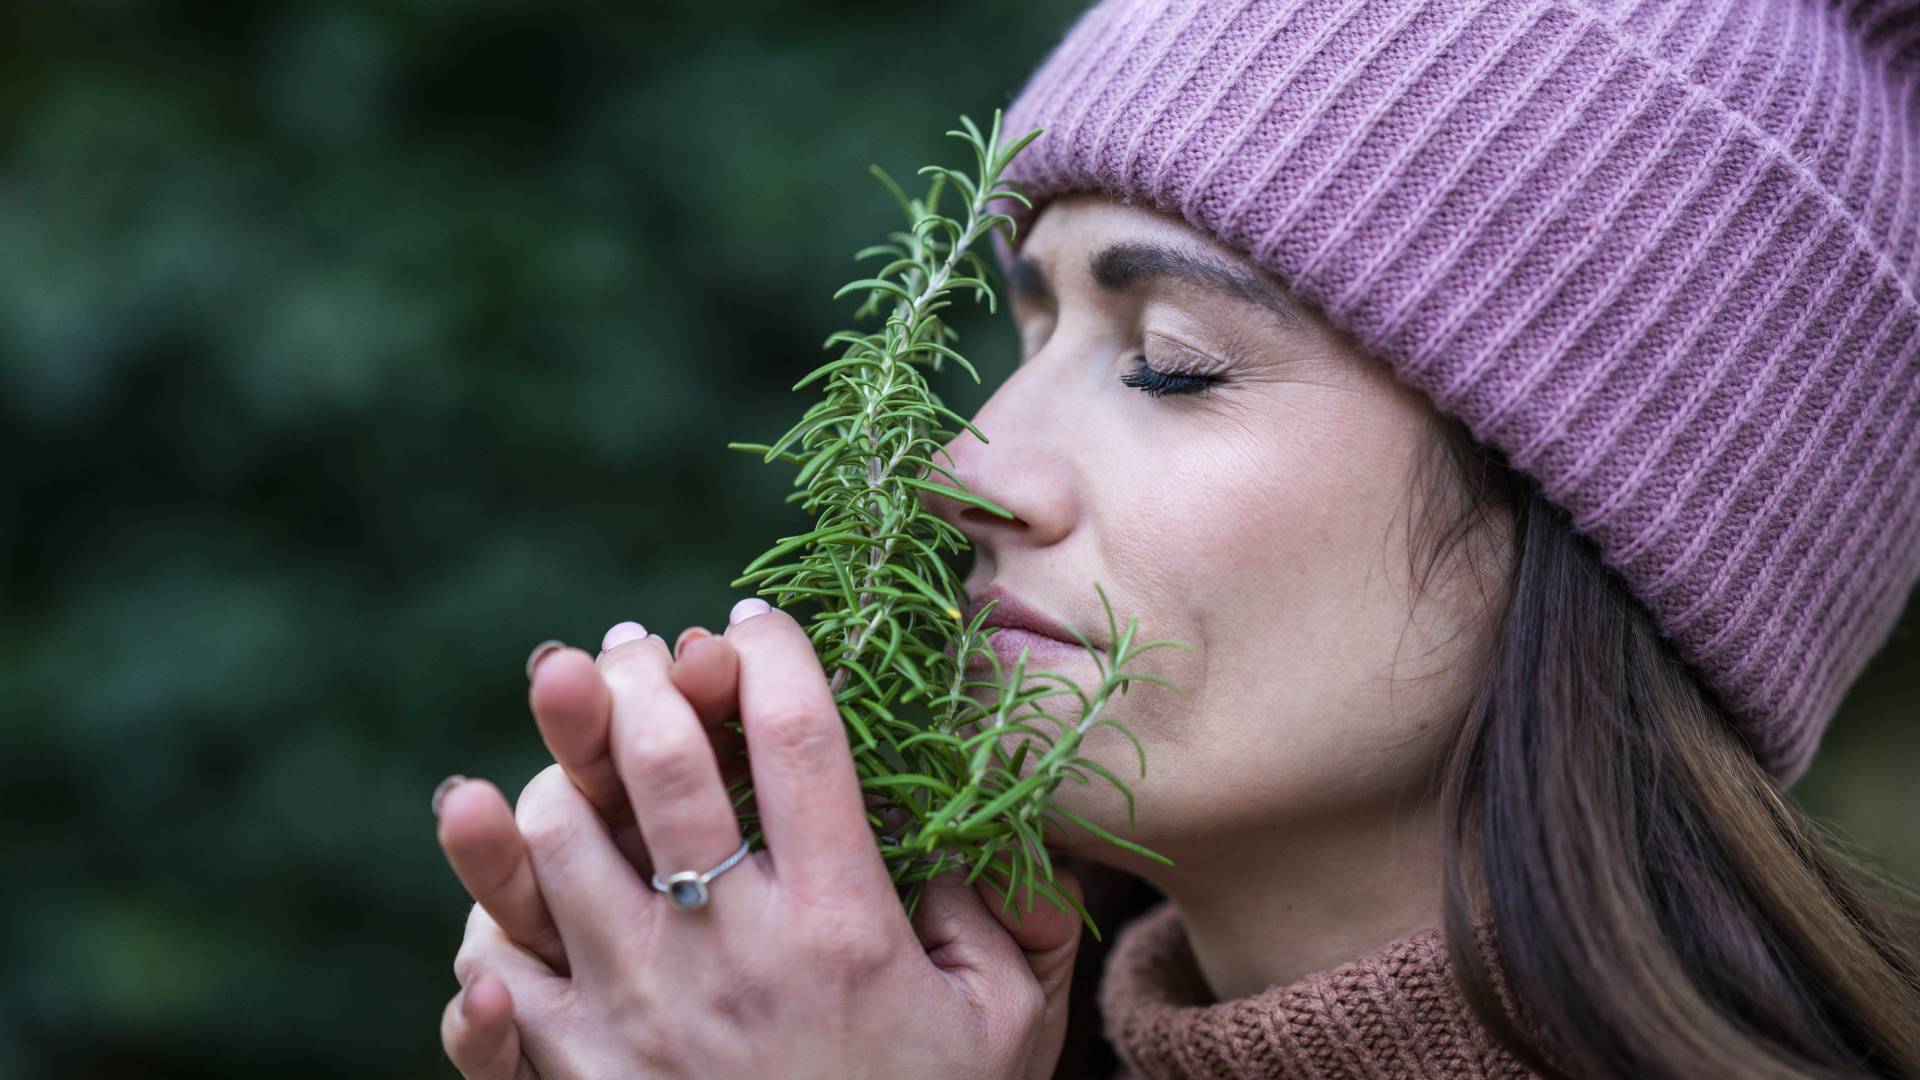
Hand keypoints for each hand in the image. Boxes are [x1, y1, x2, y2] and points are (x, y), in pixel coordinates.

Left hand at [438, 601, 1084, 1079]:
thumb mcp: (1005, 1027)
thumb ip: (1007, 916)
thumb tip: (977, 826)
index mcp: (842, 924)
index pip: (799, 739)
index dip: (775, 655)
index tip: (757, 624)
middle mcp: (730, 948)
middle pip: (663, 762)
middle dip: (646, 675)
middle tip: (643, 647)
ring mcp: (638, 1005)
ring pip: (561, 836)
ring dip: (562, 765)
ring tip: (579, 738)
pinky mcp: (572, 1062)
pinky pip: (498, 954)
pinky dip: (490, 891)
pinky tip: (495, 840)